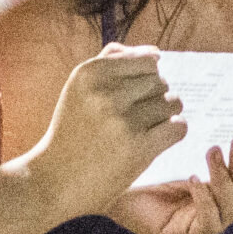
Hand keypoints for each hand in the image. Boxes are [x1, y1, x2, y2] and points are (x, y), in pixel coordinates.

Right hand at [28, 43, 184, 219]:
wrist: (54, 180)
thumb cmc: (73, 132)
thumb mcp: (79, 89)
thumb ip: (110, 62)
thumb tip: (155, 53)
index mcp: (89, 73)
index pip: (147, 60)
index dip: (149, 76)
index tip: (137, 93)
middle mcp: (105, 93)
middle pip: (161, 81)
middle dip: (157, 96)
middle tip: (140, 115)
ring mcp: (122, 120)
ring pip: (172, 103)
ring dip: (166, 115)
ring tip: (147, 128)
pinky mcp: (138, 147)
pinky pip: (178, 126)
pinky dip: (175, 132)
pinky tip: (158, 139)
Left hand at [113, 135, 232, 233]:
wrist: (94, 178)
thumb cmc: (135, 164)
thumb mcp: (177, 153)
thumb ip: (206, 150)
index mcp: (208, 200)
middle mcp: (204, 219)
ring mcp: (191, 233)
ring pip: (230, 212)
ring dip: (225, 181)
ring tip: (212, 152)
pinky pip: (207, 224)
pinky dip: (206, 201)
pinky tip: (194, 179)